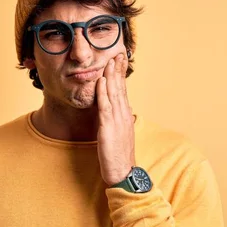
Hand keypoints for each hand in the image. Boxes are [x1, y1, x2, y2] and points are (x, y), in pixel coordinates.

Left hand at [96, 53, 134, 185]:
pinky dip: (103, 93)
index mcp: (125, 116)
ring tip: (110, 61)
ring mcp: (117, 121)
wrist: (123, 172)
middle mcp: (123, 115)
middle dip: (119, 70)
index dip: (121, 75)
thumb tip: (115, 111)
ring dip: (112, 76)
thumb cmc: (119, 156)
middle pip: (121, 88)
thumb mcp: (119, 134)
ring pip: (114, 94)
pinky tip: (101, 81)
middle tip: (118, 54)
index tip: (120, 62)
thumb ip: (116, 120)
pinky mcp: (108, 128)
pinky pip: (105, 107)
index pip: (123, 91)